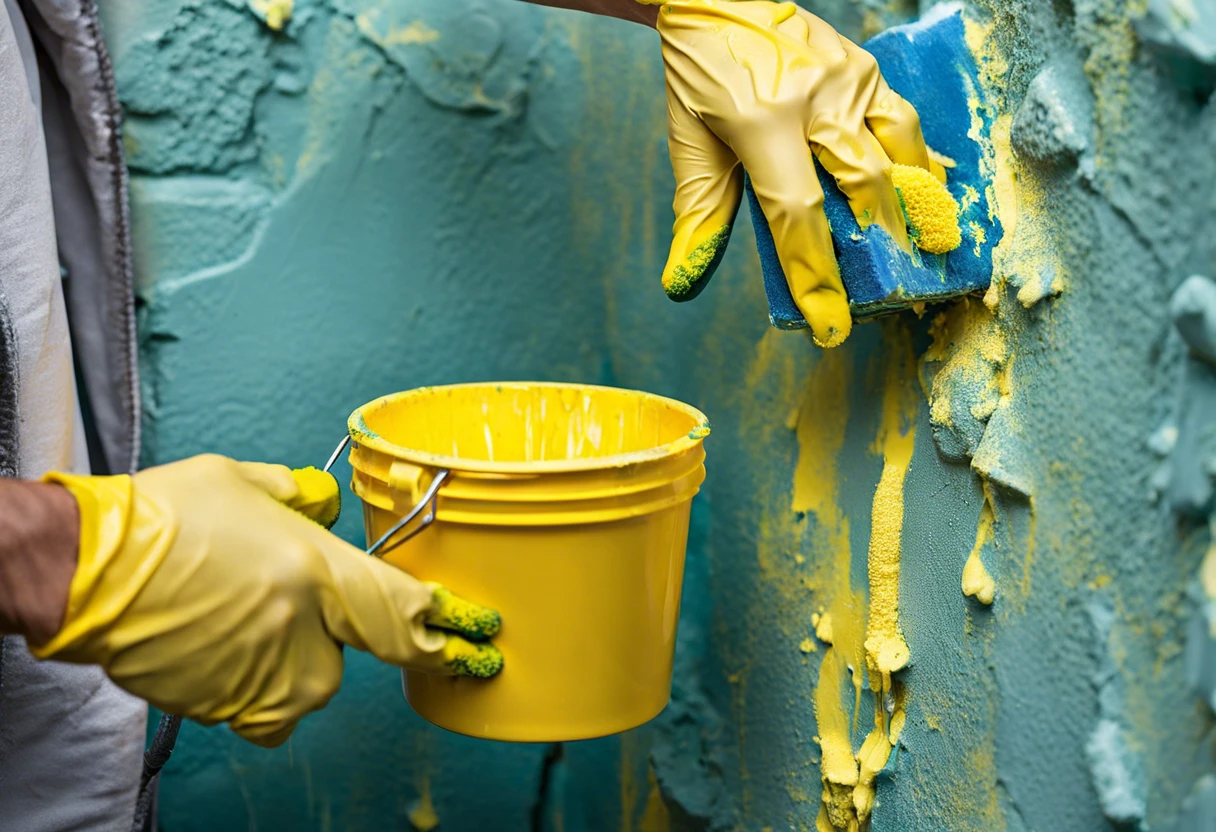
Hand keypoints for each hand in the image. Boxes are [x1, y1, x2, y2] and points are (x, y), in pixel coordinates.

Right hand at [32, 454, 501, 746]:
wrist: (88, 573)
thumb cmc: (164, 521)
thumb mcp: (245, 483)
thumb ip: (302, 500)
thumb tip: (327, 505)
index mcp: (320, 573)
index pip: (407, 612)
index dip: (448, 628)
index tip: (478, 641)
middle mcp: (306, 635)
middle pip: (350, 647)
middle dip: (320, 626)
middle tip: (265, 595)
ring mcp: (269, 679)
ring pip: (303, 677)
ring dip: (278, 651)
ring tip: (225, 610)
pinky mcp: (232, 709)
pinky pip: (265, 703)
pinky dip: (249, 678)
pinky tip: (213, 642)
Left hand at [655, 0, 934, 346]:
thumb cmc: (702, 74)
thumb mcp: (692, 142)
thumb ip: (698, 215)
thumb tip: (683, 284)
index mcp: (762, 123)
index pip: (799, 216)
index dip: (817, 278)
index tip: (831, 329)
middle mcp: (814, 99)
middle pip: (865, 188)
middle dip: (879, 250)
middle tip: (887, 295)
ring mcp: (847, 78)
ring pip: (899, 152)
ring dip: (913, 206)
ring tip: (922, 249)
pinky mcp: (865, 67)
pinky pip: (903, 120)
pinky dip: (918, 161)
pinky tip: (925, 191)